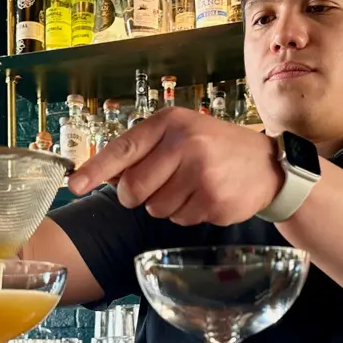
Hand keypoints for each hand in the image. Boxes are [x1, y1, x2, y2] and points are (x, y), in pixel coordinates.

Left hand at [68, 108, 282, 225]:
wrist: (267, 165)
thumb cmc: (215, 148)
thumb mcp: (180, 134)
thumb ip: (142, 151)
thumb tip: (97, 175)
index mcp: (170, 123)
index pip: (122, 149)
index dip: (94, 170)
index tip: (74, 185)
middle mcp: (185, 144)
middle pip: (133, 190)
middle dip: (138, 196)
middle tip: (159, 186)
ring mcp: (201, 174)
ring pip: (155, 209)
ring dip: (167, 205)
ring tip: (191, 187)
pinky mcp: (214, 201)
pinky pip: (180, 220)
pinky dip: (188, 214)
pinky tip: (206, 197)